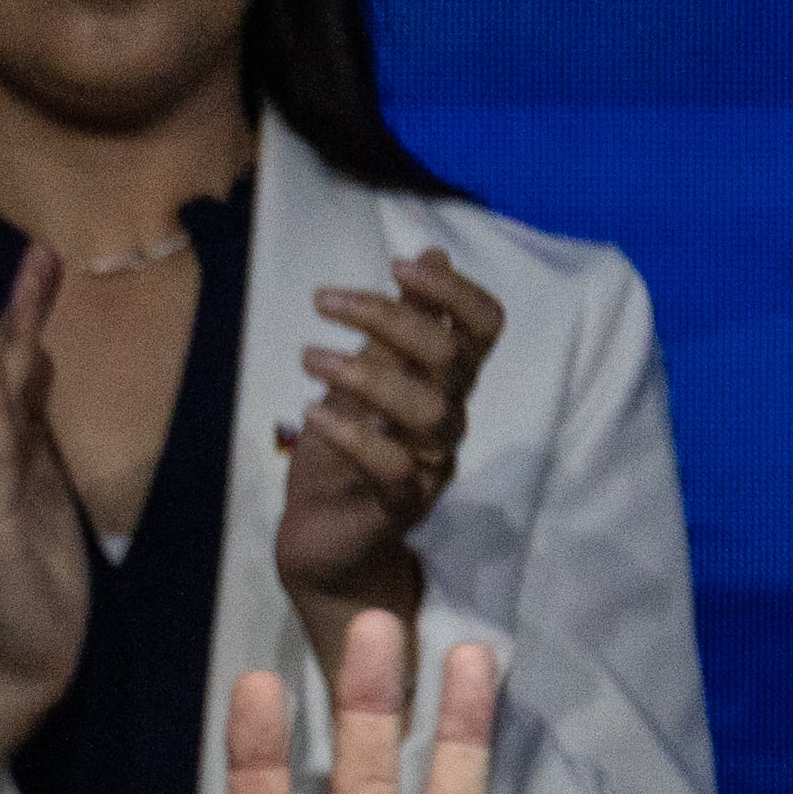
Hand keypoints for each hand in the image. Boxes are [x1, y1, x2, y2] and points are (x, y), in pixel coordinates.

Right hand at [0, 246, 89, 793]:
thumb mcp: (42, 488)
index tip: (46, 265)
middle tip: (42, 252)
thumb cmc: (34, 579)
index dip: (24, 318)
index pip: (3, 374)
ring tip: (31, 283)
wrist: (19, 656)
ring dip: (13, 338)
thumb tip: (32, 363)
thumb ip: (30, 430)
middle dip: (20, 311)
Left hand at [276, 248, 501, 672]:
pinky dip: (352, 435)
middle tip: (324, 300)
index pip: (484, 326)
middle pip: (451, 358)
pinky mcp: (401, 506)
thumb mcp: (361, 378)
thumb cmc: (344, 454)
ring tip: (308, 357)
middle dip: (390, 318)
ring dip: (365, 373)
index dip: (454, 290)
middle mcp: (449, 419)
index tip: (398, 265)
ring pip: (428, 410)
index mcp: (445, 383)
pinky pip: (392, 467)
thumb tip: (430, 255)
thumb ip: (397, 327)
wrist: (321, 539)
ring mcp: (431, 464)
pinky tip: (312, 414)